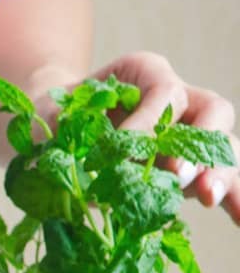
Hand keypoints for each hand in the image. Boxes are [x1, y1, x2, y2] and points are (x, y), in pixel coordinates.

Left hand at [68, 52, 238, 224]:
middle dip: (198, 145)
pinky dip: (233, 197)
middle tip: (178, 176)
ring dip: (223, 173)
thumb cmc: (52, 123)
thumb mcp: (50, 122)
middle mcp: (178, 100)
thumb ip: (64, 137)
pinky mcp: (190, 169)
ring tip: (210, 197)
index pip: (165, 90)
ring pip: (223, 146)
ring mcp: (189, 135)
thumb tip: (86, 179)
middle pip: (211, 112)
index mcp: (145, 75)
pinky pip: (220, 178)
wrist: (54, 136)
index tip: (123, 150)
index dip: (150, 120)